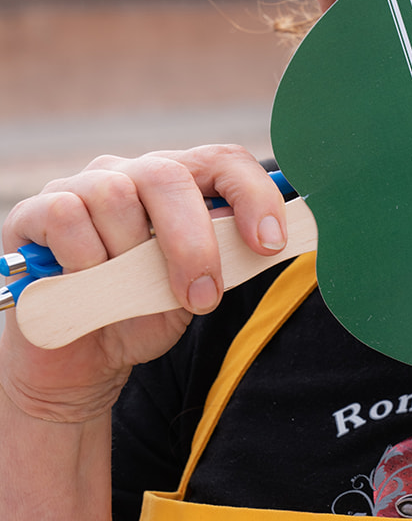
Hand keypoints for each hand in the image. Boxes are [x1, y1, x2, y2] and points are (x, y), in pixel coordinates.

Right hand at [0, 146, 287, 424]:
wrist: (79, 360)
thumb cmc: (141, 315)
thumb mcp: (197, 290)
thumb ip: (226, 258)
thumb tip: (264, 238)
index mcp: (177, 185)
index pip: (222, 160)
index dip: (252, 195)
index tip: (270, 243)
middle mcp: (128, 174)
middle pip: (168, 176)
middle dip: (192, 242)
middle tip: (202, 296)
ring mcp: (79, 188)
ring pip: (115, 196)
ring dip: (131, 258)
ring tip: (126, 294)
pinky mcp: (33, 214)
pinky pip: (67, 216)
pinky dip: (85, 258)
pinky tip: (86, 285)